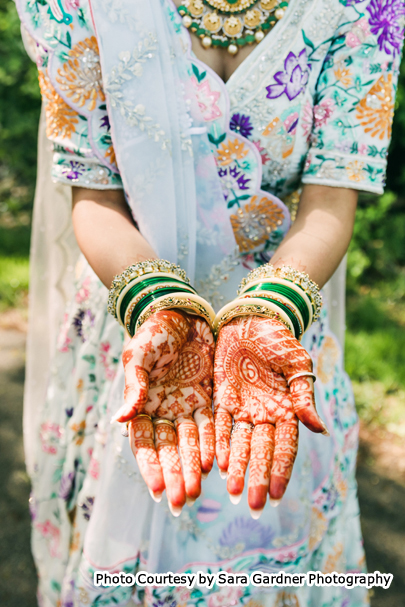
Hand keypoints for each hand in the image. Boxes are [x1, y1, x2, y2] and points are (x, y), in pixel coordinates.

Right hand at [113, 310, 214, 514]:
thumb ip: (133, 388)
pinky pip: (211, 424)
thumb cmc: (152, 333)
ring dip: (193, 466)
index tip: (156, 490)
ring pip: (190, 442)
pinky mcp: (207, 398)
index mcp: (141, 405)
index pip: (144, 443)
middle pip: (169, 450)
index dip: (150, 467)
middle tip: (180, 503)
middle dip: (174, 476)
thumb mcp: (137, 357)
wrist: (180, 313)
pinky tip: (216, 463)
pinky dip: (212, 443)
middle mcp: (163, 411)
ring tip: (197, 492)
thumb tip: (119, 420)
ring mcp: (186, 406)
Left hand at [213, 316, 327, 516]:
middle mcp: (264, 414)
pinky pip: (220, 426)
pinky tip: (216, 463)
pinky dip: (219, 444)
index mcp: (286, 410)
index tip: (276, 494)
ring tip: (233, 492)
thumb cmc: (280, 340)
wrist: (252, 319)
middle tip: (253, 505)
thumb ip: (304, 397)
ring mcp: (243, 409)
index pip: (285, 446)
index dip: (280, 470)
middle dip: (257, 478)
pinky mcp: (222, 399)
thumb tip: (320, 429)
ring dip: (237, 467)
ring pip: (239, 444)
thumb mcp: (297, 365)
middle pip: (260, 451)